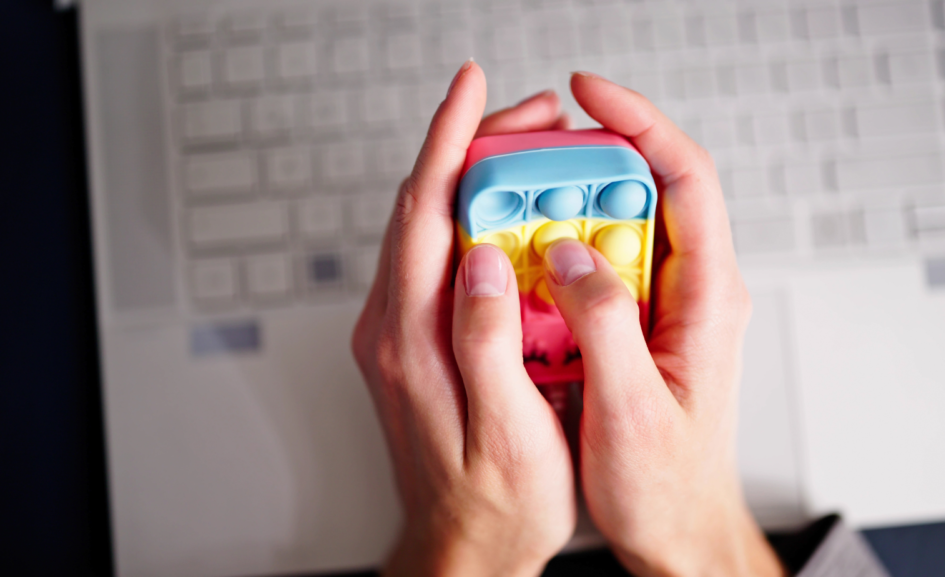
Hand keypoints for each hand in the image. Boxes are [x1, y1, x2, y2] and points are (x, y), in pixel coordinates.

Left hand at [351, 62, 574, 576]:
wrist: (463, 549)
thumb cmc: (493, 503)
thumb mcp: (506, 432)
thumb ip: (486, 342)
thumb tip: (484, 261)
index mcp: (412, 341)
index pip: (423, 215)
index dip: (451, 142)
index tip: (473, 89)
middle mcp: (395, 328)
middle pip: (425, 207)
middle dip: (474, 147)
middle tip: (532, 117)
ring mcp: (402, 332)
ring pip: (433, 227)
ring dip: (477, 179)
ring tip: (534, 153)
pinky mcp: (417, 341)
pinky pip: (442, 259)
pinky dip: (477, 220)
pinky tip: (517, 217)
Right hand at [536, 72, 785, 576]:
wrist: (676, 531)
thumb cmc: (668, 487)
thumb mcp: (632, 412)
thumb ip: (604, 325)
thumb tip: (568, 252)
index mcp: (707, 299)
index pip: (686, 178)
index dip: (639, 123)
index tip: (586, 94)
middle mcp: (688, 290)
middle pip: (642, 187)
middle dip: (582, 159)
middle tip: (523, 154)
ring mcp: (660, 305)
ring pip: (611, 224)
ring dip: (560, 208)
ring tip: (509, 207)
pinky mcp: (632, 324)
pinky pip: (592, 266)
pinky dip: (552, 253)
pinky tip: (518, 265)